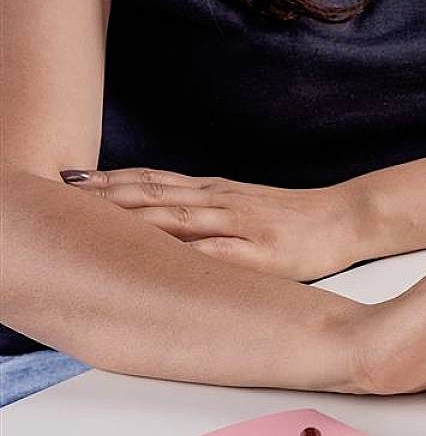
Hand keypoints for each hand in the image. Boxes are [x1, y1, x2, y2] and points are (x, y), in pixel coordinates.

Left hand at [61, 167, 366, 280]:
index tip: (72, 183)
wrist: (347, 219)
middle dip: (109, 196)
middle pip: (156, 194)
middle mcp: (222, 201)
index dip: (113, 180)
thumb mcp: (247, 206)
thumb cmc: (297, 220)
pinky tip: (158, 255)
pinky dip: (183, 251)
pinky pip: (216, 250)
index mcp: (217, 192)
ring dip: (134, 215)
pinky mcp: (261, 249)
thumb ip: (209, 210)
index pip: (155, 181)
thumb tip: (166, 219)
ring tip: (95, 216)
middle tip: (67, 197)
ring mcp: (241, 223)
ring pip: (178, 215)